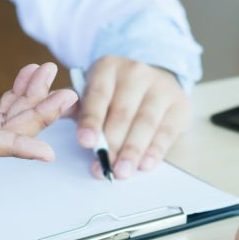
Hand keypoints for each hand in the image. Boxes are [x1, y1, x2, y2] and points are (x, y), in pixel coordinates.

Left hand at [75, 55, 189, 178]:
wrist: (153, 80)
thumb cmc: (115, 93)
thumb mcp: (92, 92)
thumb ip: (77, 107)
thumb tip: (59, 115)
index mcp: (108, 67)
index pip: (98, 96)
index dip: (92, 121)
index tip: (86, 143)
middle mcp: (136, 73)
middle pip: (122, 113)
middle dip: (112, 144)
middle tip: (103, 167)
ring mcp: (160, 88)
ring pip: (145, 123)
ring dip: (132, 151)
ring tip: (121, 172)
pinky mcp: (179, 105)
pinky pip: (166, 131)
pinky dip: (155, 151)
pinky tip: (145, 165)